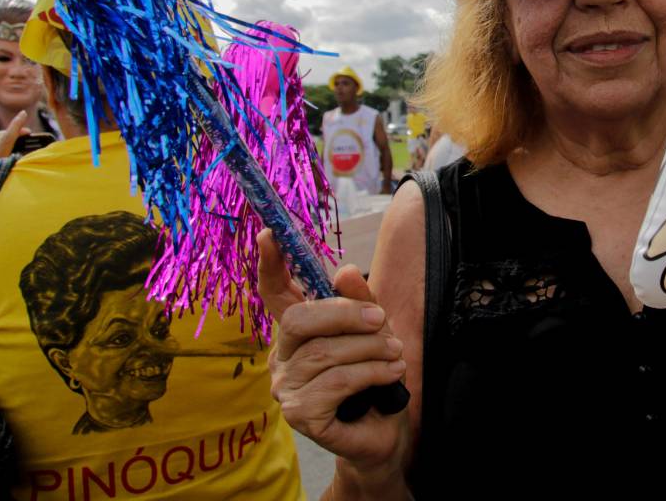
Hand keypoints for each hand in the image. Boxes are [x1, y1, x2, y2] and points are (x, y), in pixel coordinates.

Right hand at [256, 229, 409, 480]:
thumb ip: (361, 302)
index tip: (268, 233)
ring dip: (369, 349)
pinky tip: (391, 373)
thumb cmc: (375, 376)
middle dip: (344, 314)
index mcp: (297, 331)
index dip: (269, 263)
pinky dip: (370, 373)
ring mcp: (286, 388)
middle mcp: (282, 357)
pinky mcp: (300, 415)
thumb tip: (344, 270)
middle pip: (298, 320)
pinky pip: (336, 382)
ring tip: (396, 353)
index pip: (274, 293)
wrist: (387, 432)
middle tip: (381, 320)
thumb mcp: (376, 331)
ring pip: (324, 353)